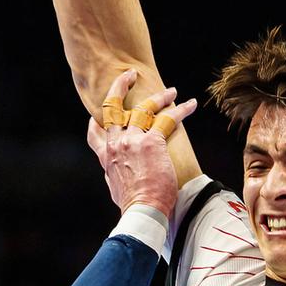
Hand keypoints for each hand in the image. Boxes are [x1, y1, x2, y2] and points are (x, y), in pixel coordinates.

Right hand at [87, 68, 193, 216]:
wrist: (141, 211)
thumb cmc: (132, 205)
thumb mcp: (114, 187)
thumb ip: (113, 174)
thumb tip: (114, 173)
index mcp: (105, 156)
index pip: (95, 131)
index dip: (97, 119)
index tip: (99, 112)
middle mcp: (116, 143)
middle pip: (113, 106)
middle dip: (119, 85)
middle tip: (129, 74)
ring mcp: (133, 140)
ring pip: (144, 108)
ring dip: (159, 96)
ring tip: (171, 90)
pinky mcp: (152, 143)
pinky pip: (168, 119)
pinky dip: (181, 110)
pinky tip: (191, 104)